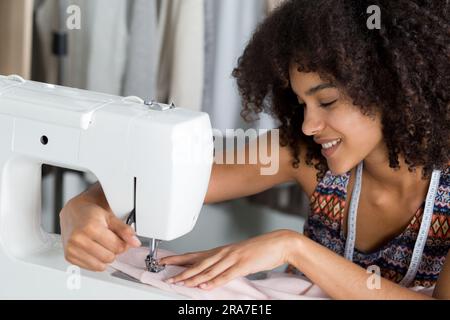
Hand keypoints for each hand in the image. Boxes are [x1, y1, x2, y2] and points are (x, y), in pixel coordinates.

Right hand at [60, 198, 140, 271]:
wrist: (73, 213)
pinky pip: (91, 268)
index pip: (117, 247)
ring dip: (105, 257)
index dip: (123, 244)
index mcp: (91, 228)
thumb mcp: (110, 217)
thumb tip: (135, 242)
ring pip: (101, 265)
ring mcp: (72, 249)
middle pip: (109, 257)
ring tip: (102, 245)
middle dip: (114, 250)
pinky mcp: (69, 257)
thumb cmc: (91, 214)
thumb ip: (124, 230)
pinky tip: (94, 250)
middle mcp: (79, 239)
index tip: (120, 238)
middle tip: (110, 241)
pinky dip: (96, 261)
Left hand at [159, 230, 296, 289]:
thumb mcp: (238, 255)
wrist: (278, 243)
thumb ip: (225, 262)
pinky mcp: (243, 265)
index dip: (179, 259)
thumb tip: (212, 272)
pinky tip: (205, 286)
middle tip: (168, 276)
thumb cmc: (259, 249)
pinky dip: (214, 281)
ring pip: (209, 270)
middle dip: (182, 270)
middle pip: (198, 263)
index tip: (165, 261)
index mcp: (222, 250)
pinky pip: (226, 275)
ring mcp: (233, 258)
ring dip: (194, 278)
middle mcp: (224, 252)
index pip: (196, 255)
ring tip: (181, 283)